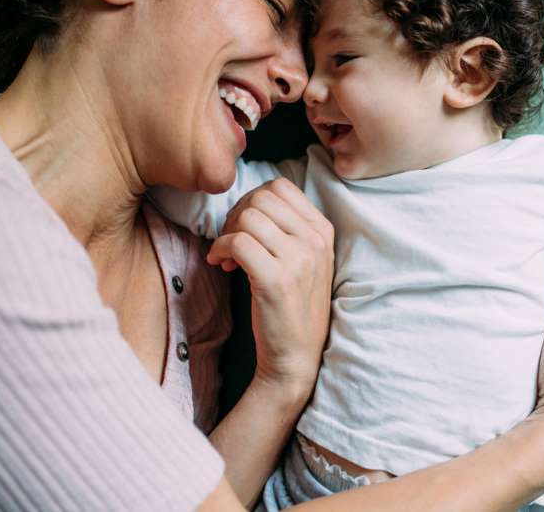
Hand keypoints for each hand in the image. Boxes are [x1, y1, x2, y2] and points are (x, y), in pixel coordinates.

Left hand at [206, 178, 333, 396]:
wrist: (295, 357)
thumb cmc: (292, 307)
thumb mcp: (305, 261)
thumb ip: (288, 229)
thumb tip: (250, 203)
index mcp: (323, 231)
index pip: (281, 187)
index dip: (252, 201)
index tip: (245, 227)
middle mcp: (315, 241)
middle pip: (261, 198)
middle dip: (236, 214)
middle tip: (230, 241)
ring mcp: (298, 259)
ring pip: (247, 217)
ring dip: (226, 233)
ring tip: (226, 257)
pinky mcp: (276, 280)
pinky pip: (237, 242)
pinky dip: (220, 249)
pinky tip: (221, 265)